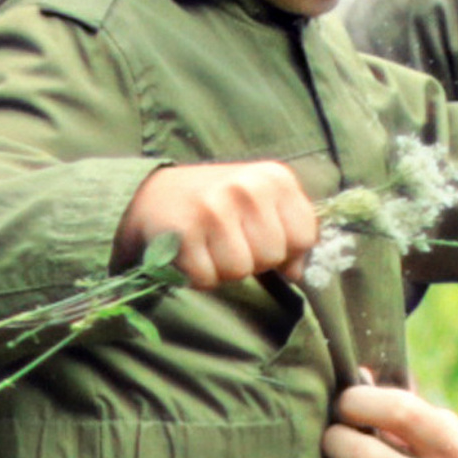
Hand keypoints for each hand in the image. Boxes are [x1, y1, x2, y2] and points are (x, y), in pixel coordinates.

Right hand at [115, 161, 319, 286]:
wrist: (153, 193)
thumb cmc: (218, 202)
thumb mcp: (262, 203)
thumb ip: (289, 232)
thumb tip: (297, 272)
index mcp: (274, 178)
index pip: (304, 236)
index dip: (286, 249)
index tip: (262, 237)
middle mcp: (247, 187)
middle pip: (272, 256)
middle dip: (253, 259)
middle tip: (229, 240)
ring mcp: (214, 208)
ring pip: (240, 271)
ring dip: (223, 269)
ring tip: (210, 246)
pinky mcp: (184, 232)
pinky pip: (207, 279)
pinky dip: (198, 275)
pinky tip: (190, 253)